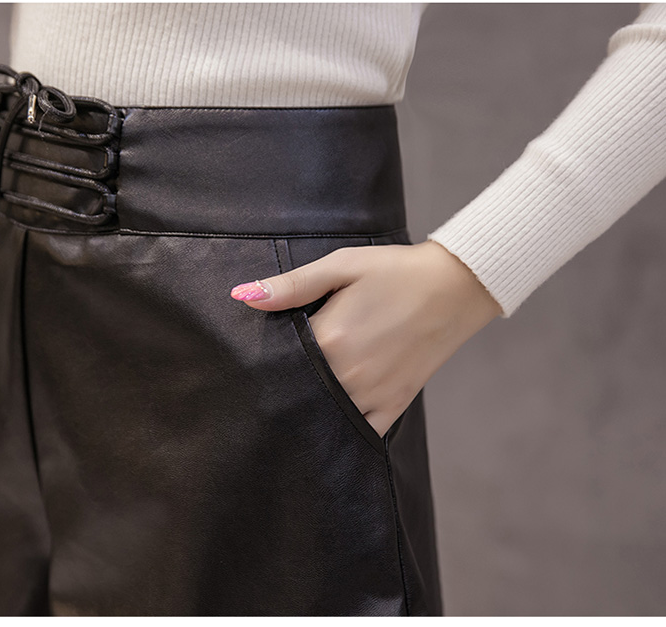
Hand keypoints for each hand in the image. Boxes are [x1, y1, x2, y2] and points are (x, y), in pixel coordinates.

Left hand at [230, 240, 503, 436]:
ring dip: (309, 412)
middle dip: (283, 391)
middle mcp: (348, 375)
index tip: (250, 365)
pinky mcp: (395, 404)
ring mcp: (373, 394)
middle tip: (265, 389)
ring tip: (297, 402)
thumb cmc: (395, 272)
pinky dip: (344, 429)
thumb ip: (292, 286)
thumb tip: (242, 296)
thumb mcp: (342, 266)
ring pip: (326, 418)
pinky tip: (330, 421)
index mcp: (330, 341)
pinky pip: (361, 431)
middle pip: (299, 395)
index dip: (264, 364)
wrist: (455, 286)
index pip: (279, 363)